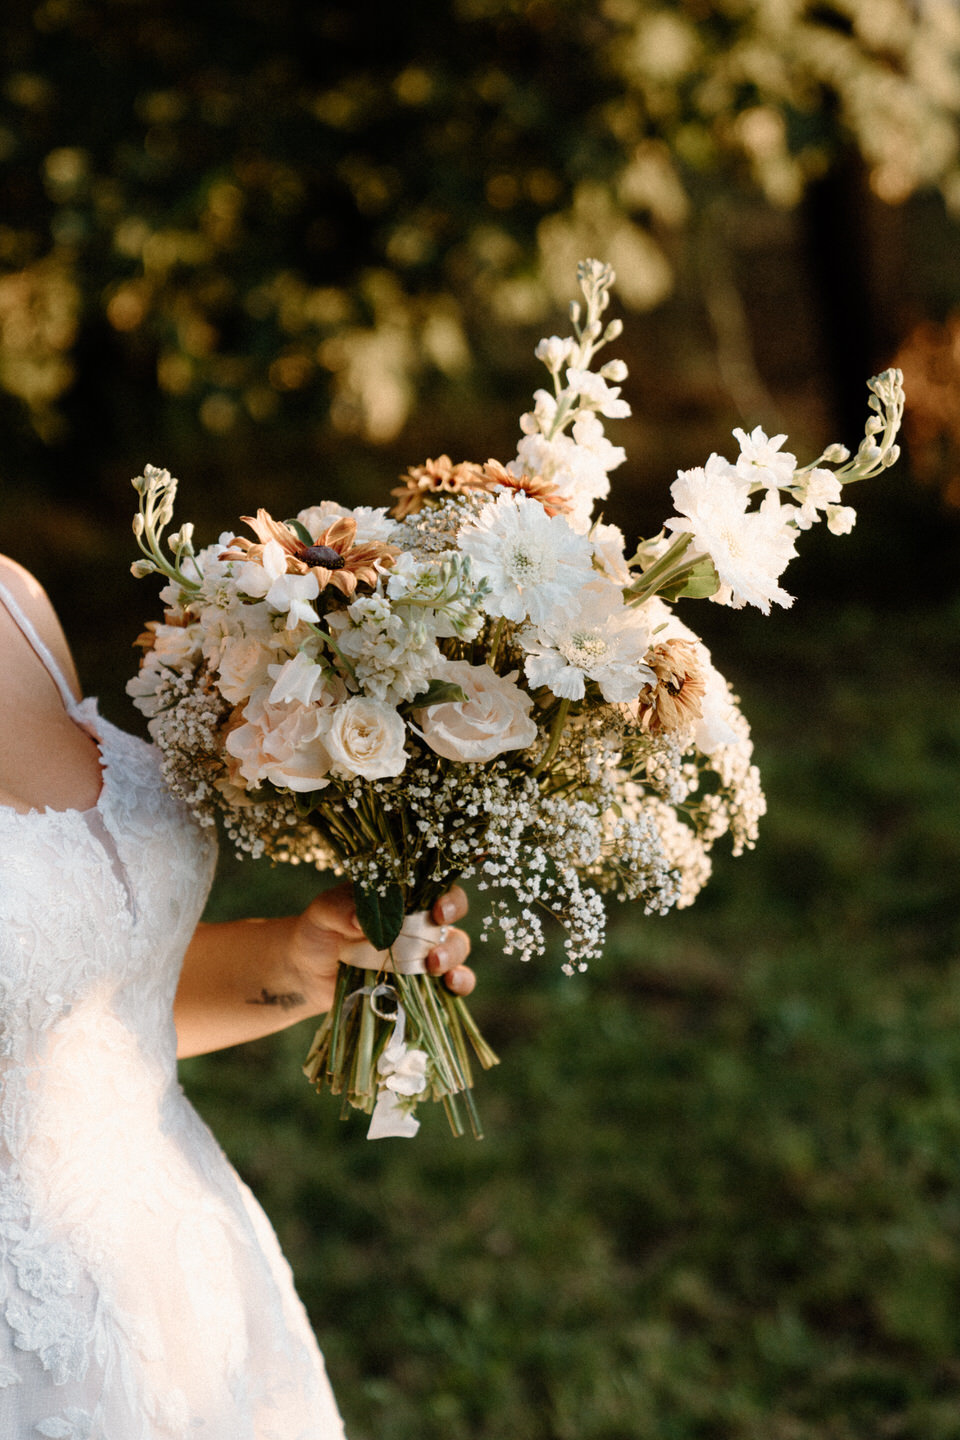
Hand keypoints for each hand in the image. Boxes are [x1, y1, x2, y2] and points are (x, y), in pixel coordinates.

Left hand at [288, 882, 474, 1009]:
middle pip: (453, 922)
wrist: (307, 973)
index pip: (436, 889)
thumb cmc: (317, 932)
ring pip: (456, 950)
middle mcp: (418, 922)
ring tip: (434, 967)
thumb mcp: (321, 913)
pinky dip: (460, 983)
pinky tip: (451, 986)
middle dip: (451, 934)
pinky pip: (452, 982)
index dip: (448, 899)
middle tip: (434, 952)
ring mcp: (421, 953)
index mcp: (401, 898)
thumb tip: (361, 920)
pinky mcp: (420, 983)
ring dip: (453, 958)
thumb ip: (338, 909)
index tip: (439, 911)